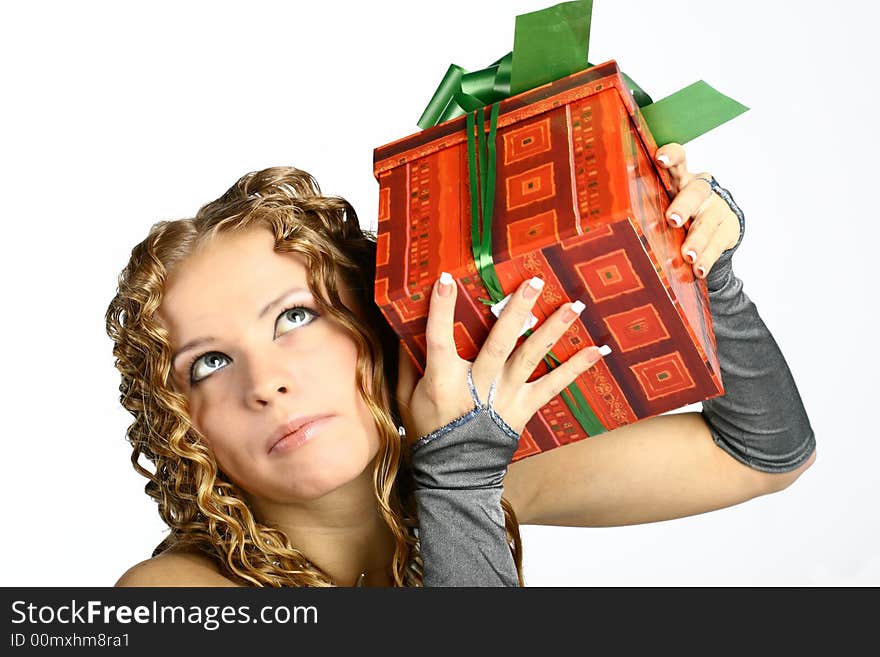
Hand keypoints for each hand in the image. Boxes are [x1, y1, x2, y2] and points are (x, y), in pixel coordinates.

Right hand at [396, 275, 607, 445]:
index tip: (446, 279)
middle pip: (498, 342)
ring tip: (573, 306)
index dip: (441, 308)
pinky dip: (576, 368)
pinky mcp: (524, 409)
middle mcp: (478, 386)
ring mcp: (505, 398)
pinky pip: (553, 386)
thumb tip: (405, 327)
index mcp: (443, 380)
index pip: (439, 337)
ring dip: (552, 330)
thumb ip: (407, 362)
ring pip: (530, 357)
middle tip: (533, 283)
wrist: (454, 473)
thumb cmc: (428, 432)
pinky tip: (598, 350)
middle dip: (516, 311)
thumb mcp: (407, 397)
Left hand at [655, 143, 742, 278]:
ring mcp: (716, 208)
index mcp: (679, 178)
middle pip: (695, 192)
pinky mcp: (728, 228)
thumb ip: (644, 203)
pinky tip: (699, 269)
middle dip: (683, 205)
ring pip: (707, 221)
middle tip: (672, 220)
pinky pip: (718, 243)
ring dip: (697, 239)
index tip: (660, 159)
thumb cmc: (676, 211)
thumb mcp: (661, 202)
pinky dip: (707, 258)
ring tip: (688, 255)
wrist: (712, 226)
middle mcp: (699, 190)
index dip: (671, 156)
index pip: (679, 160)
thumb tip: (608, 215)